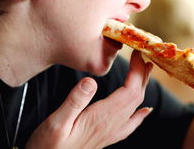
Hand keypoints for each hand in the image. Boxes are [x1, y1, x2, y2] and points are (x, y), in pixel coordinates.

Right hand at [26, 51, 152, 148]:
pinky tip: (145, 110)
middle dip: (141, 74)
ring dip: (142, 87)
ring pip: (135, 107)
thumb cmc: (48, 145)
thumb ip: (74, 101)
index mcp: (101, 118)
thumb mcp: (56, 122)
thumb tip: (91, 80)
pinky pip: (131, 124)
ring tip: (146, 71)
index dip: (136, 71)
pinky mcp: (106, 137)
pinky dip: (140, 114)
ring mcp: (110, 132)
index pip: (129, 91)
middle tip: (141, 55)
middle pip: (136, 97)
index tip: (136, 54)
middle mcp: (111, 125)